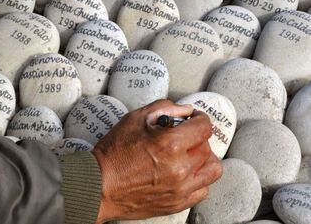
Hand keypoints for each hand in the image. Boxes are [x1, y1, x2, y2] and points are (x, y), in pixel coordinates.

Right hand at [92, 100, 222, 222]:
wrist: (99, 185)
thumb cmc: (113, 153)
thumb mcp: (134, 119)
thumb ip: (163, 108)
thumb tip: (185, 111)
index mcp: (170, 144)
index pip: (204, 127)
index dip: (200, 118)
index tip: (194, 119)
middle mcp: (180, 168)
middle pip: (207, 147)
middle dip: (197, 137)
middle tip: (184, 136)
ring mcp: (180, 188)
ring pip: (212, 169)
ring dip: (203, 159)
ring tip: (189, 155)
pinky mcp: (177, 203)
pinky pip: (202, 189)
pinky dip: (197, 179)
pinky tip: (184, 173)